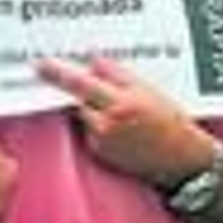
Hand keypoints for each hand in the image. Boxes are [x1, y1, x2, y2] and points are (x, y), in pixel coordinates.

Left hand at [37, 56, 216, 187]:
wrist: (179, 158)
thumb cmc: (171, 122)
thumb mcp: (153, 91)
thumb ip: (121, 76)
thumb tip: (95, 65)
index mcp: (123, 101)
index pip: (83, 81)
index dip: (60, 72)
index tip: (42, 65)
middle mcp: (109, 120)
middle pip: (81, 96)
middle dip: (85, 88)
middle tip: (80, 83)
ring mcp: (102, 138)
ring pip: (85, 112)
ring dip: (94, 106)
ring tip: (123, 112)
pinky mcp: (99, 151)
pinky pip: (89, 130)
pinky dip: (99, 124)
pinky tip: (121, 127)